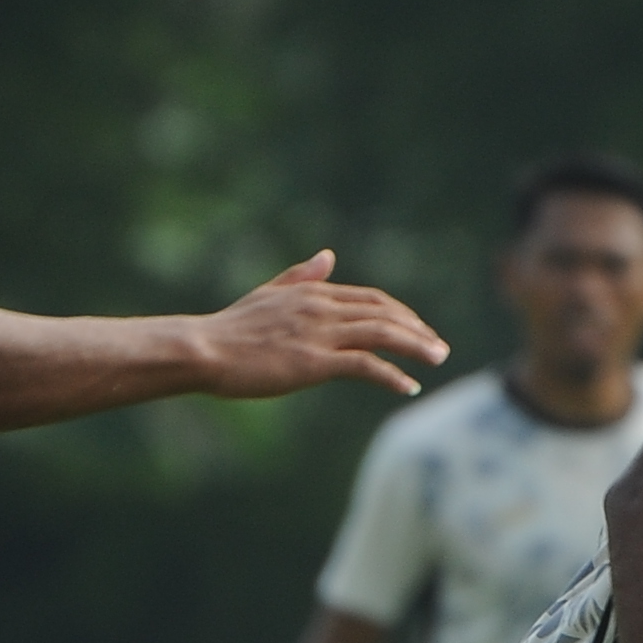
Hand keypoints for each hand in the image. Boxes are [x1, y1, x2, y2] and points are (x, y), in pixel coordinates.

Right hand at [194, 252, 450, 402]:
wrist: (204, 350)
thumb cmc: (229, 329)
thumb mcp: (269, 294)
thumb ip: (301, 276)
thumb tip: (327, 256)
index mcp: (312, 292)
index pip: (371, 299)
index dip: (400, 314)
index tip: (418, 329)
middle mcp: (321, 307)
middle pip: (385, 313)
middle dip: (417, 329)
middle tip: (439, 347)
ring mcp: (319, 334)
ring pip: (383, 333)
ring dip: (416, 346)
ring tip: (437, 359)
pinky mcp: (314, 361)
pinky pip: (365, 365)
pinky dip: (391, 375)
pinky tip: (408, 386)